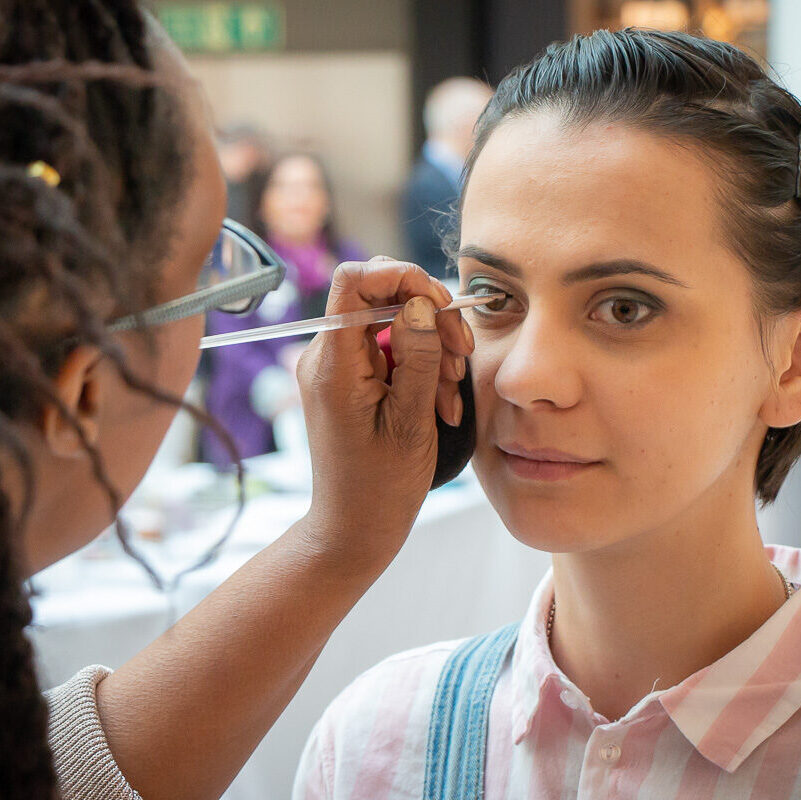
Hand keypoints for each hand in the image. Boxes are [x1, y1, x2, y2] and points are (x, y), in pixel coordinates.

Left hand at [295, 256, 473, 574]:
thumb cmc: (380, 486)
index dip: (400, 276)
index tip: (440, 302)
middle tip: (461, 355)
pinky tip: (441, 404)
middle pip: (380, 297)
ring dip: (433, 349)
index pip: (353, 280)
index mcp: (334, 363)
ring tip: (451, 396)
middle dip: (429, 318)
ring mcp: (340, 367)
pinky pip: (391, 351)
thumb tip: (422, 304)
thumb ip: (419, 356)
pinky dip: (422, 368)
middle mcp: (328, 356)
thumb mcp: (411, 421)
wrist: (355, 528)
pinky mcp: (353, 379)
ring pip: (393, 323)